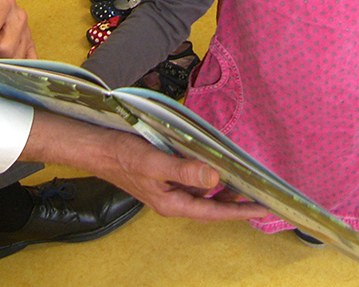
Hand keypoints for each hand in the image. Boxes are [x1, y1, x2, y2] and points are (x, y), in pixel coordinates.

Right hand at [20, 112, 267, 222]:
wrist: (95, 148)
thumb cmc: (122, 155)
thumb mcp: (155, 162)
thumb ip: (185, 170)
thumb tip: (215, 175)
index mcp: (172, 203)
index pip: (214, 210)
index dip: (240, 210)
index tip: (263, 206)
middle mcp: (173, 200)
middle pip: (211, 204)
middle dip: (236, 201)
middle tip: (260, 193)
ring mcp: (168, 189)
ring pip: (202, 193)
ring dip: (223, 188)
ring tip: (245, 180)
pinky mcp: (164, 177)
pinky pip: (192, 181)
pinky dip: (207, 176)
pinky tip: (214, 165)